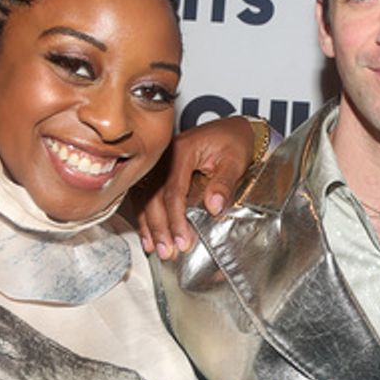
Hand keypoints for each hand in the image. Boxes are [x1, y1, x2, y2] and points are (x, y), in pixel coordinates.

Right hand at [136, 116, 255, 258]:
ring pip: (144, 196)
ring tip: (155, 248)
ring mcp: (158, 162)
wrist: (233, 128)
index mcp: (182, 149)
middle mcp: (164, 155)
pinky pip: (145, 194)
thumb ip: (224, 183)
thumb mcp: (235, 160)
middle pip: (153, 195)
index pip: (173, 190)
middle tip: (167, 251)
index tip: (183, 241)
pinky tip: (148, 234)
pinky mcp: (157, 170)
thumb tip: (214, 207)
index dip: (176, 219)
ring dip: (148, 225)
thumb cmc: (234, 141)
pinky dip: (145, 216)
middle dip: (159, 227)